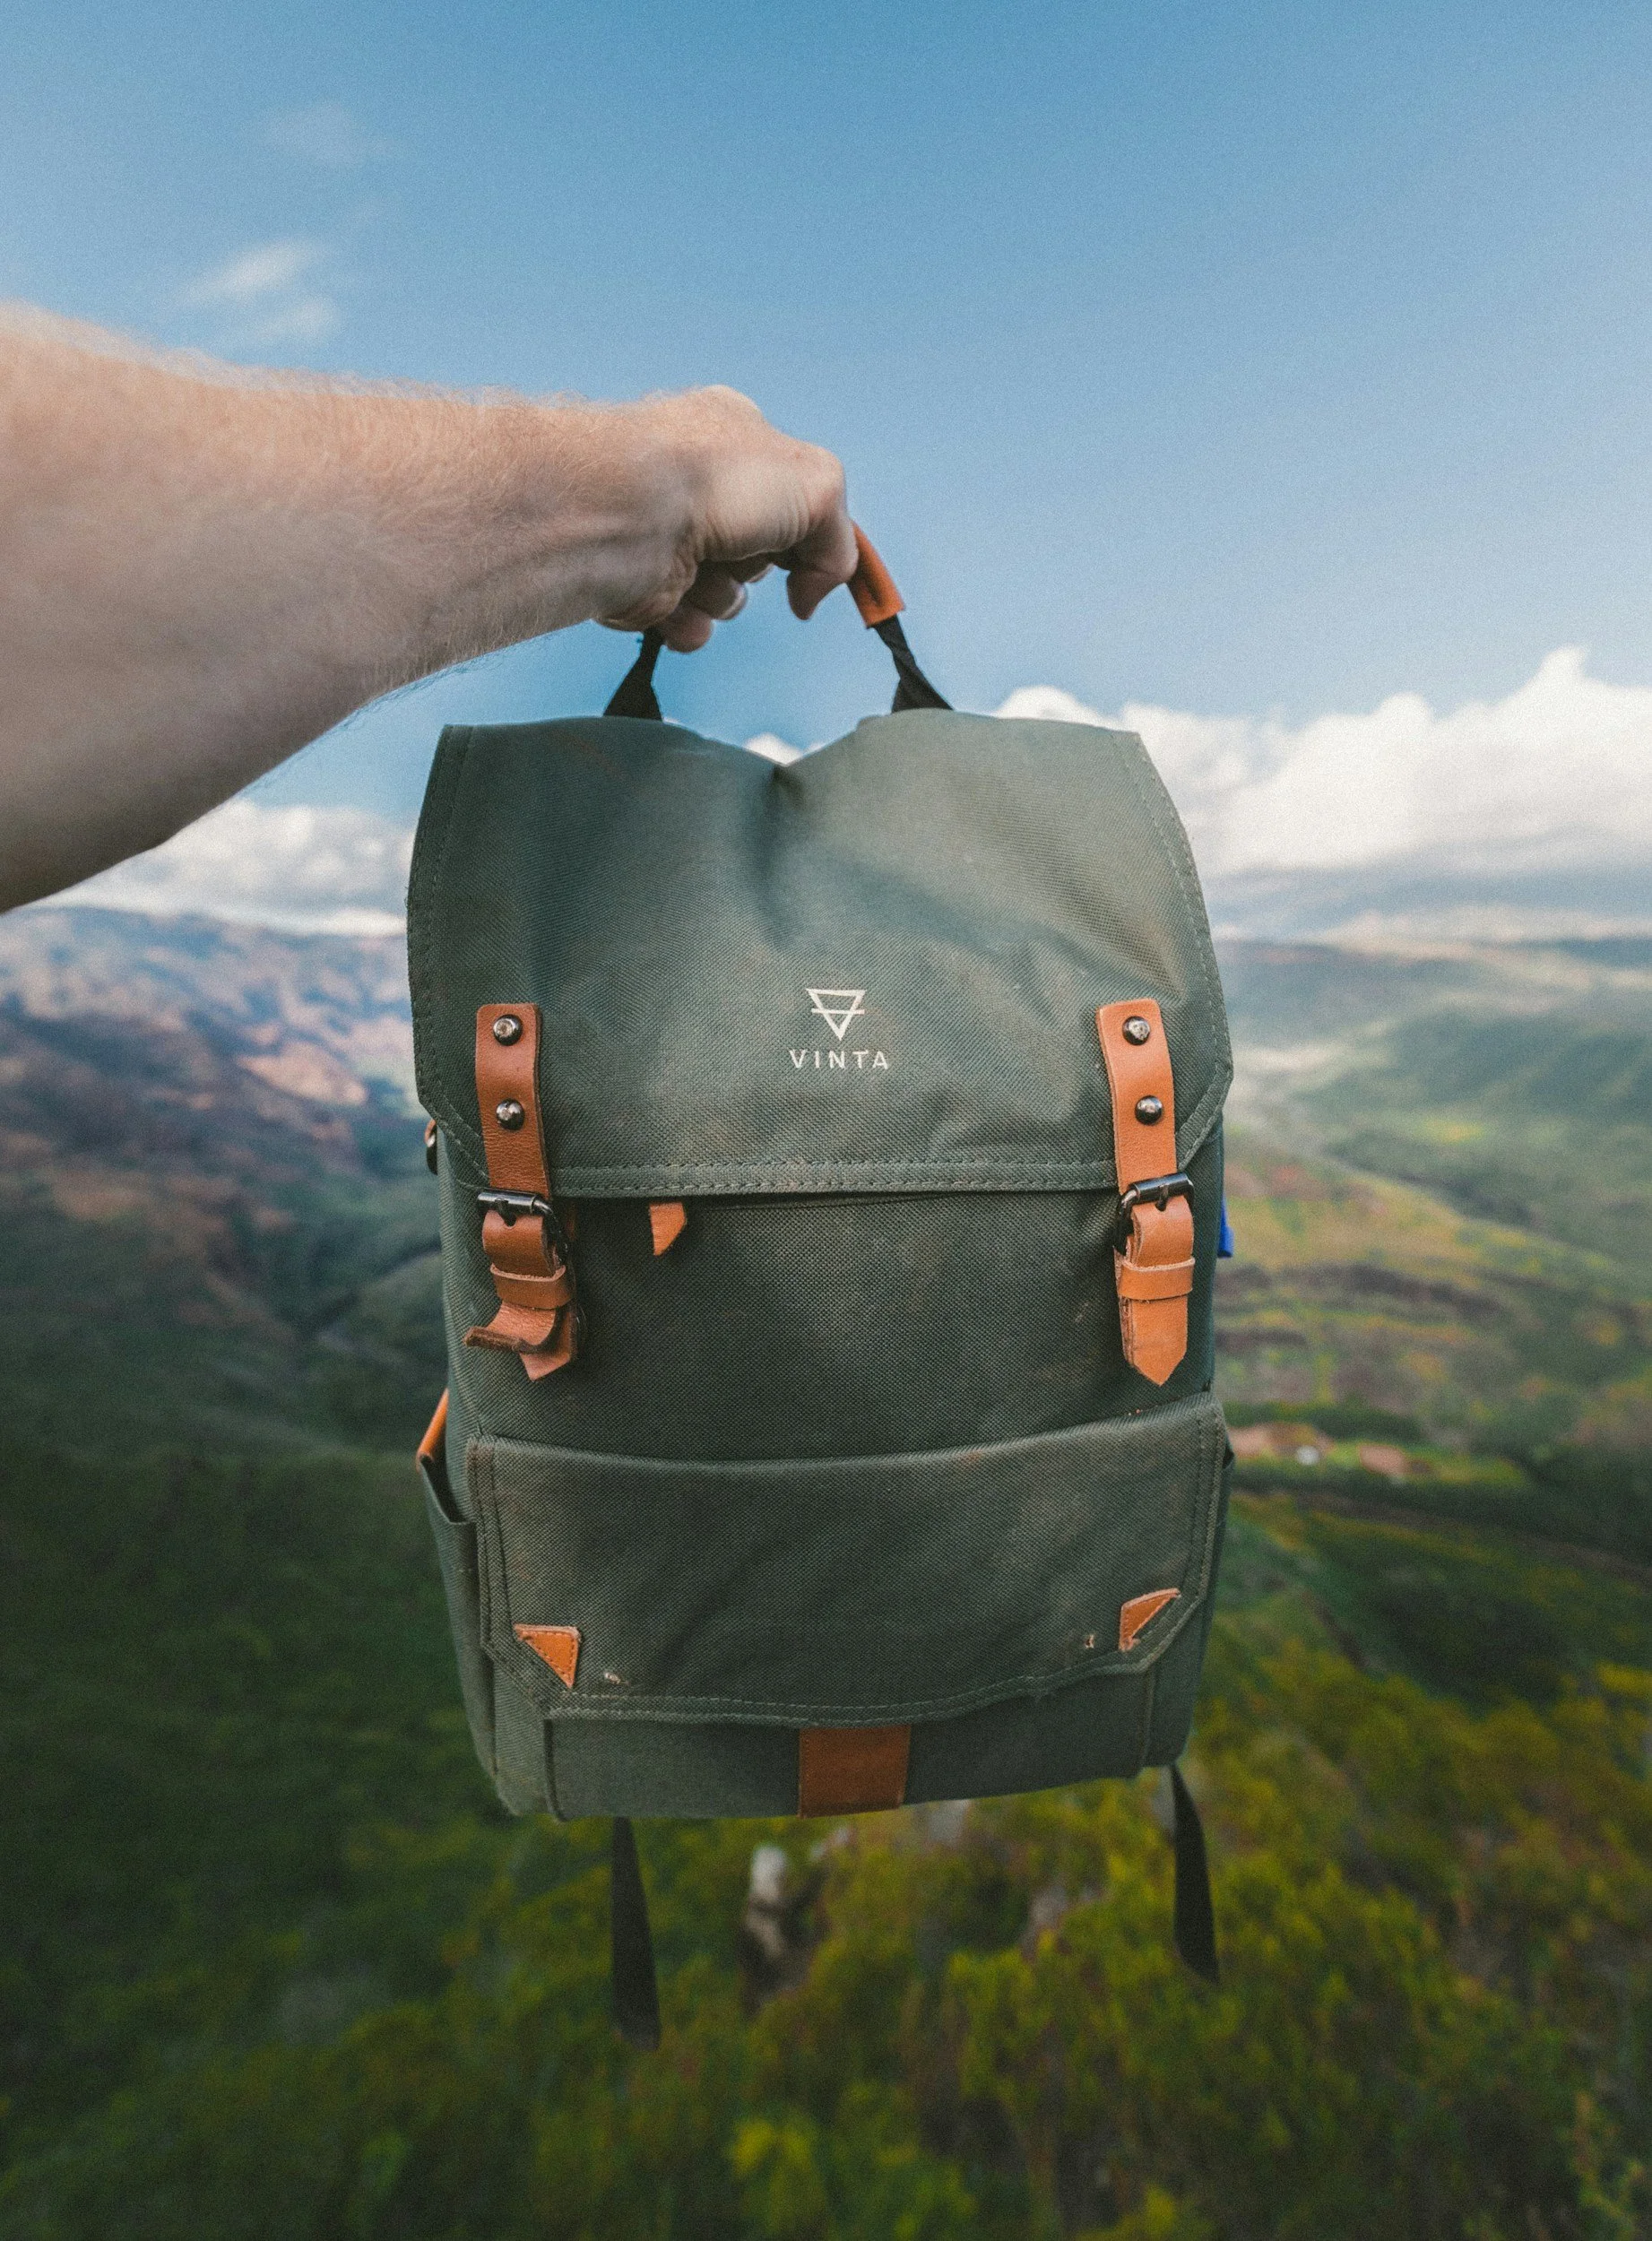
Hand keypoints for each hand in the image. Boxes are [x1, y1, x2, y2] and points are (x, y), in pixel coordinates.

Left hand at [600, 387, 857, 651]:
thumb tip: (815, 588)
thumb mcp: (818, 486)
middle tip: (743, 546)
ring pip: (725, 596)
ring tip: (700, 567)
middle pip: (760, 554)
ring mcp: (667, 534)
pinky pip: (688, 626)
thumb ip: (838, 540)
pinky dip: (690, 624)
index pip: (790, 497)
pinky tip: (674, 598)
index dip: (809, 534)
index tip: (816, 568)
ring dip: (723, 596)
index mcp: (737, 440)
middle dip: (759, 564)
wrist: (627, 514)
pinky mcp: (641, 582)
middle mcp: (698, 485)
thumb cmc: (707, 477)